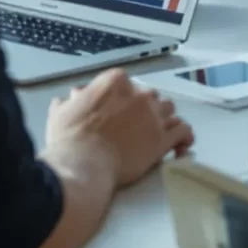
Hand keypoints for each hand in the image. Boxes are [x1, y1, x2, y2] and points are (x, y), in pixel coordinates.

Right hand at [45, 69, 191, 187]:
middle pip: (150, 96)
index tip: (120, 111)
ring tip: (161, 133)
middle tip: (137, 125)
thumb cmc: (70, 140)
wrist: (83, 165)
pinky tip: (182, 146)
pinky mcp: (163, 139)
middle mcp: (138, 95)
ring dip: (166, 120)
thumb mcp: (62, 113)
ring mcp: (153, 116)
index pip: (127, 84)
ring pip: (170, 110)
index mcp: (114, 82)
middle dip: (146, 109)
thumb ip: (71, 102)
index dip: (124, 99)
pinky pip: (184, 131)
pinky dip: (185, 137)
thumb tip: (69, 99)